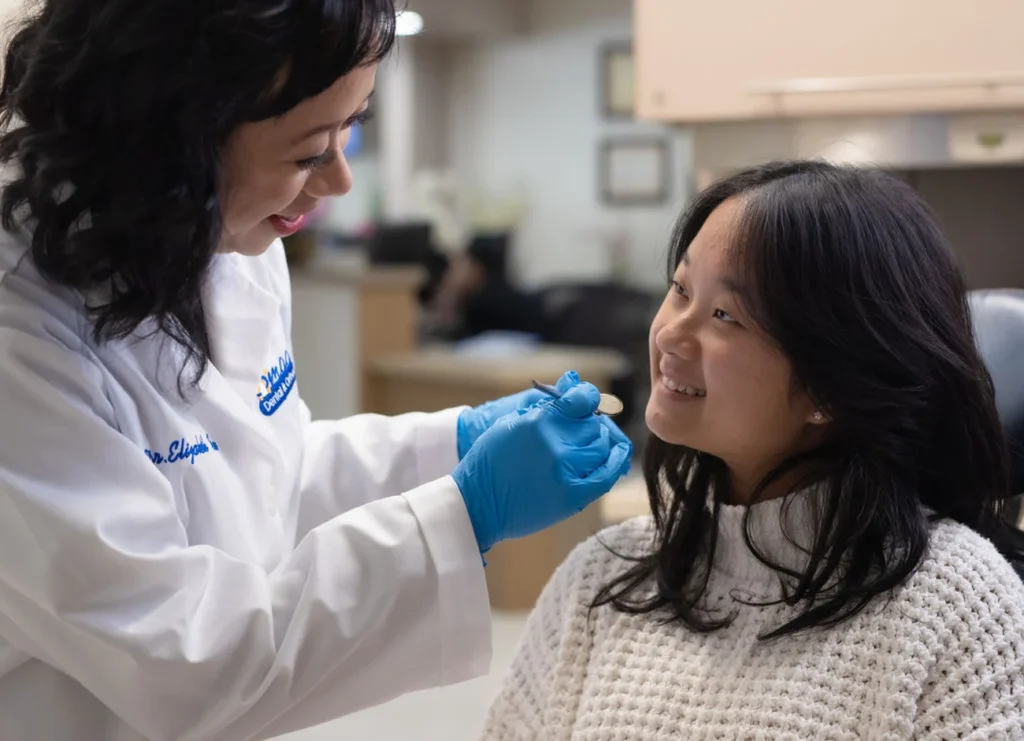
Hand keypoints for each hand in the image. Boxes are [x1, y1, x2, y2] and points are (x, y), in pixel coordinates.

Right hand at [452, 380, 632, 553]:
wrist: (477, 504)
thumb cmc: (490, 461)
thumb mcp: (510, 422)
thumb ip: (545, 405)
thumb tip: (574, 380)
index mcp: (538, 421)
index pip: (581, 399)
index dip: (588, 398)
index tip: (586, 403)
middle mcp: (555, 443)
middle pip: (594, 425)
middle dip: (592, 424)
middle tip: (585, 430)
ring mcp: (566, 470)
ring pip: (603, 447)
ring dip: (602, 443)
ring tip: (592, 444)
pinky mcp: (573, 495)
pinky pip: (607, 474)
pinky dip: (616, 462)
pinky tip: (617, 454)